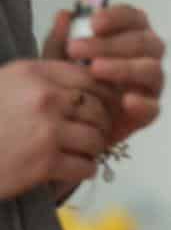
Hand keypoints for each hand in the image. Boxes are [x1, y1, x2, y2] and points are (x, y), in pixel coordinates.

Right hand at [0, 60, 111, 199]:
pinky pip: (87, 166)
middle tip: (92, 134)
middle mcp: (43, 98)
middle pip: (97, 109)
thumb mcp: (8, 82)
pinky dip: (85, 169)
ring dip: (93, 149)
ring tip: (81, 151)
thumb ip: (43, 75)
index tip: (102, 106)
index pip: (88, 78)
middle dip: (100, 124)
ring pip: (96, 139)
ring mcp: (46, 131)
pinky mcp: (46, 163)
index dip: (102, 94)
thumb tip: (80, 59)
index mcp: (33, 73)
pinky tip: (72, 168)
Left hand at [50, 4, 165, 144]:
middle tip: (76, 49)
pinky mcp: (149, 110)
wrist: (76, 121)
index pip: (133, 17)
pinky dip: (142, 103)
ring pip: (151, 70)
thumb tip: (63, 16)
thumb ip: (60, 39)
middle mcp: (147, 55)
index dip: (116, 17)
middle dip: (110, 44)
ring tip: (94, 70)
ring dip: (124, 68)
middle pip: (143, 42)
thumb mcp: (59, 59)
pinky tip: (126, 101)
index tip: (93, 24)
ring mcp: (151, 83)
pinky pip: (154, 107)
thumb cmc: (75, 80)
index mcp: (131, 34)